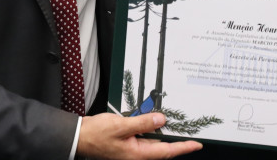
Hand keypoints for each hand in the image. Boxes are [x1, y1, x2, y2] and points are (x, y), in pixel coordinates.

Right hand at [77, 112, 202, 158]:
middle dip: (174, 140)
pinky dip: (149, 131)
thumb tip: (161, 120)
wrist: (79, 137)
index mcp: (137, 154)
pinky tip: (150, 122)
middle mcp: (136, 155)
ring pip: (152, 142)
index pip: (166, 151)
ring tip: (170, 123)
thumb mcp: (121, 125)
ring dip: (161, 134)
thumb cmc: (96, 134)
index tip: (197, 144)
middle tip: (187, 131)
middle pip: (161, 148)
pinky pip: (143, 139)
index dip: (183, 148)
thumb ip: (142, 123)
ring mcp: (131, 151)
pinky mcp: (127, 145)